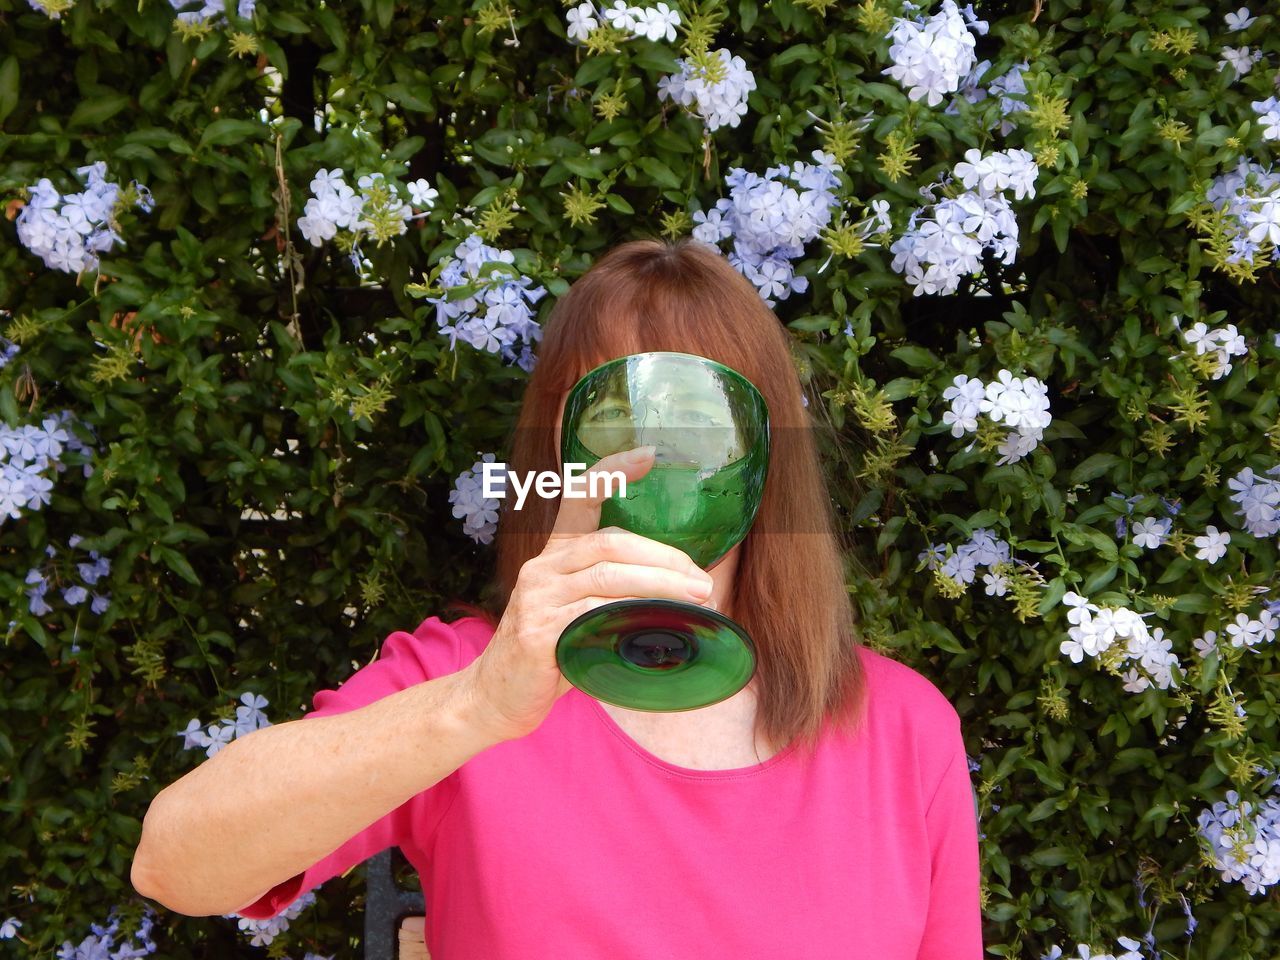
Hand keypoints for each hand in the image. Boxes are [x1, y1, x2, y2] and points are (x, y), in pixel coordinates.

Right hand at [459, 446, 714, 742]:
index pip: (579, 497)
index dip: (612, 470)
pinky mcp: (537, 631)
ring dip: (661, 586)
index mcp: (555, 555)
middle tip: (703, 581)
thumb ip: (615, 594)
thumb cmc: (551, 655)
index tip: (648, 454)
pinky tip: (658, 625)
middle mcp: (543, 567)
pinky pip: (593, 615)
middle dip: (665, 559)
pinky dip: (632, 617)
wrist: (495, 698)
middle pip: (611, 542)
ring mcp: (537, 597)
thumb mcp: (579, 613)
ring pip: (608, 577)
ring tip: (697, 600)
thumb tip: (684, 591)